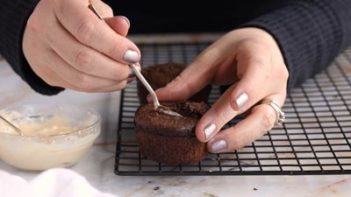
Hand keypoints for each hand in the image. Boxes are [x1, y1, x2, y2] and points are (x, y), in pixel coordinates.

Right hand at [23, 0, 140, 91]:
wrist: (47, 23)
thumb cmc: (76, 13)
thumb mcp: (95, 7)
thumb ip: (110, 20)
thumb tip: (123, 29)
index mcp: (59, 5)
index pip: (87, 30)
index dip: (114, 47)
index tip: (133, 55)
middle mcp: (44, 28)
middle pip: (83, 59)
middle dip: (115, 69)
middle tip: (133, 68)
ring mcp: (41, 53)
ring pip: (80, 78)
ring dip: (109, 81)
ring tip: (125, 75)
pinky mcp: (46, 72)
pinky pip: (77, 87)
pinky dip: (100, 87)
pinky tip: (113, 80)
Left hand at [156, 28, 288, 152]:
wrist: (264, 47)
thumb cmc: (238, 49)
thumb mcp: (212, 56)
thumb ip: (189, 79)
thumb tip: (161, 97)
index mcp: (261, 57)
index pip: (256, 75)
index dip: (246, 91)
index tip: (233, 105)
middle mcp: (274, 81)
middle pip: (261, 111)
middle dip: (235, 128)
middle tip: (206, 137)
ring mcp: (276, 98)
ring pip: (263, 125)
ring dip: (237, 139)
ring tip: (212, 145)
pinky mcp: (271, 111)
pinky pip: (257, 128)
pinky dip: (238, 136)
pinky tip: (220, 141)